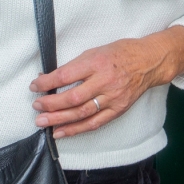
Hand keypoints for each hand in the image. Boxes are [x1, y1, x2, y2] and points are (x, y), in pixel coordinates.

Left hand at [32, 25, 183, 138]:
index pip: (65, 75)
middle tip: (36, 106)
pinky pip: (94, 123)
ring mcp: (112, 98)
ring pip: (81, 113)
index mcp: (97, 62)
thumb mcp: (95, 51)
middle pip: (72, 98)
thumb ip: (74, 66)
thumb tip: (49, 78)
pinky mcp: (117, 110)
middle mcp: (105, 81)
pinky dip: (75, 129)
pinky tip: (60, 132)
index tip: (35, 85)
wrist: (148, 62)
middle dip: (50, 104)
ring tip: (41, 122)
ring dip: (58, 119)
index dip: (47, 82)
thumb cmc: (120, 54)